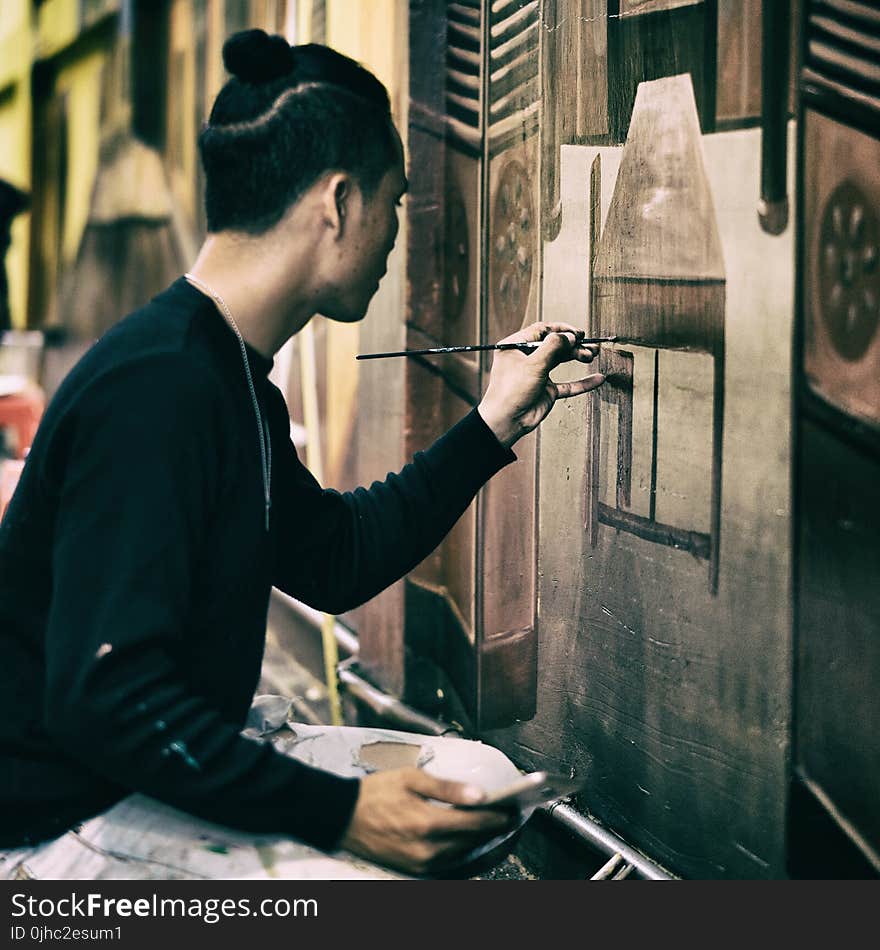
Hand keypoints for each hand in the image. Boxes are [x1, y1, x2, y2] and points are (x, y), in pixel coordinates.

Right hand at [339, 767, 513, 875]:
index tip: (510, 808)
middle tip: (505, 814)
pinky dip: (459, 848)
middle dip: (490, 827)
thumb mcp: (411, 778)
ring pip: (461, 852)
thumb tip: (478, 794)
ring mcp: (420, 862)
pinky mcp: (414, 868)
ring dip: (476, 839)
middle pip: (471, 840)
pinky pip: (446, 860)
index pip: (474, 822)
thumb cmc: (376, 792)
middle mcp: (426, 848)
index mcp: (427, 822)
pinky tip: (464, 836)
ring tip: (488, 823)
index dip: (495, 816)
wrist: (343, 816)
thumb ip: (447, 787)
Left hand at [477, 322, 605, 447]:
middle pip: (554, 345)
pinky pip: (568, 384)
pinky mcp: (546, 390)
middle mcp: (526, 358)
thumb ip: (553, 347)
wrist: (506, 422)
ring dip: (578, 357)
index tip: (577, 333)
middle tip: (589, 346)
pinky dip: (582, 382)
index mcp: (515, 346)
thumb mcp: (533, 364)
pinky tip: (597, 379)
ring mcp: (537, 374)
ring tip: (592, 355)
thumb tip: (570, 336)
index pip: (541, 330)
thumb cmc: (511, 392)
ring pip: (561, 361)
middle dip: (573, 344)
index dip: (561, 330)